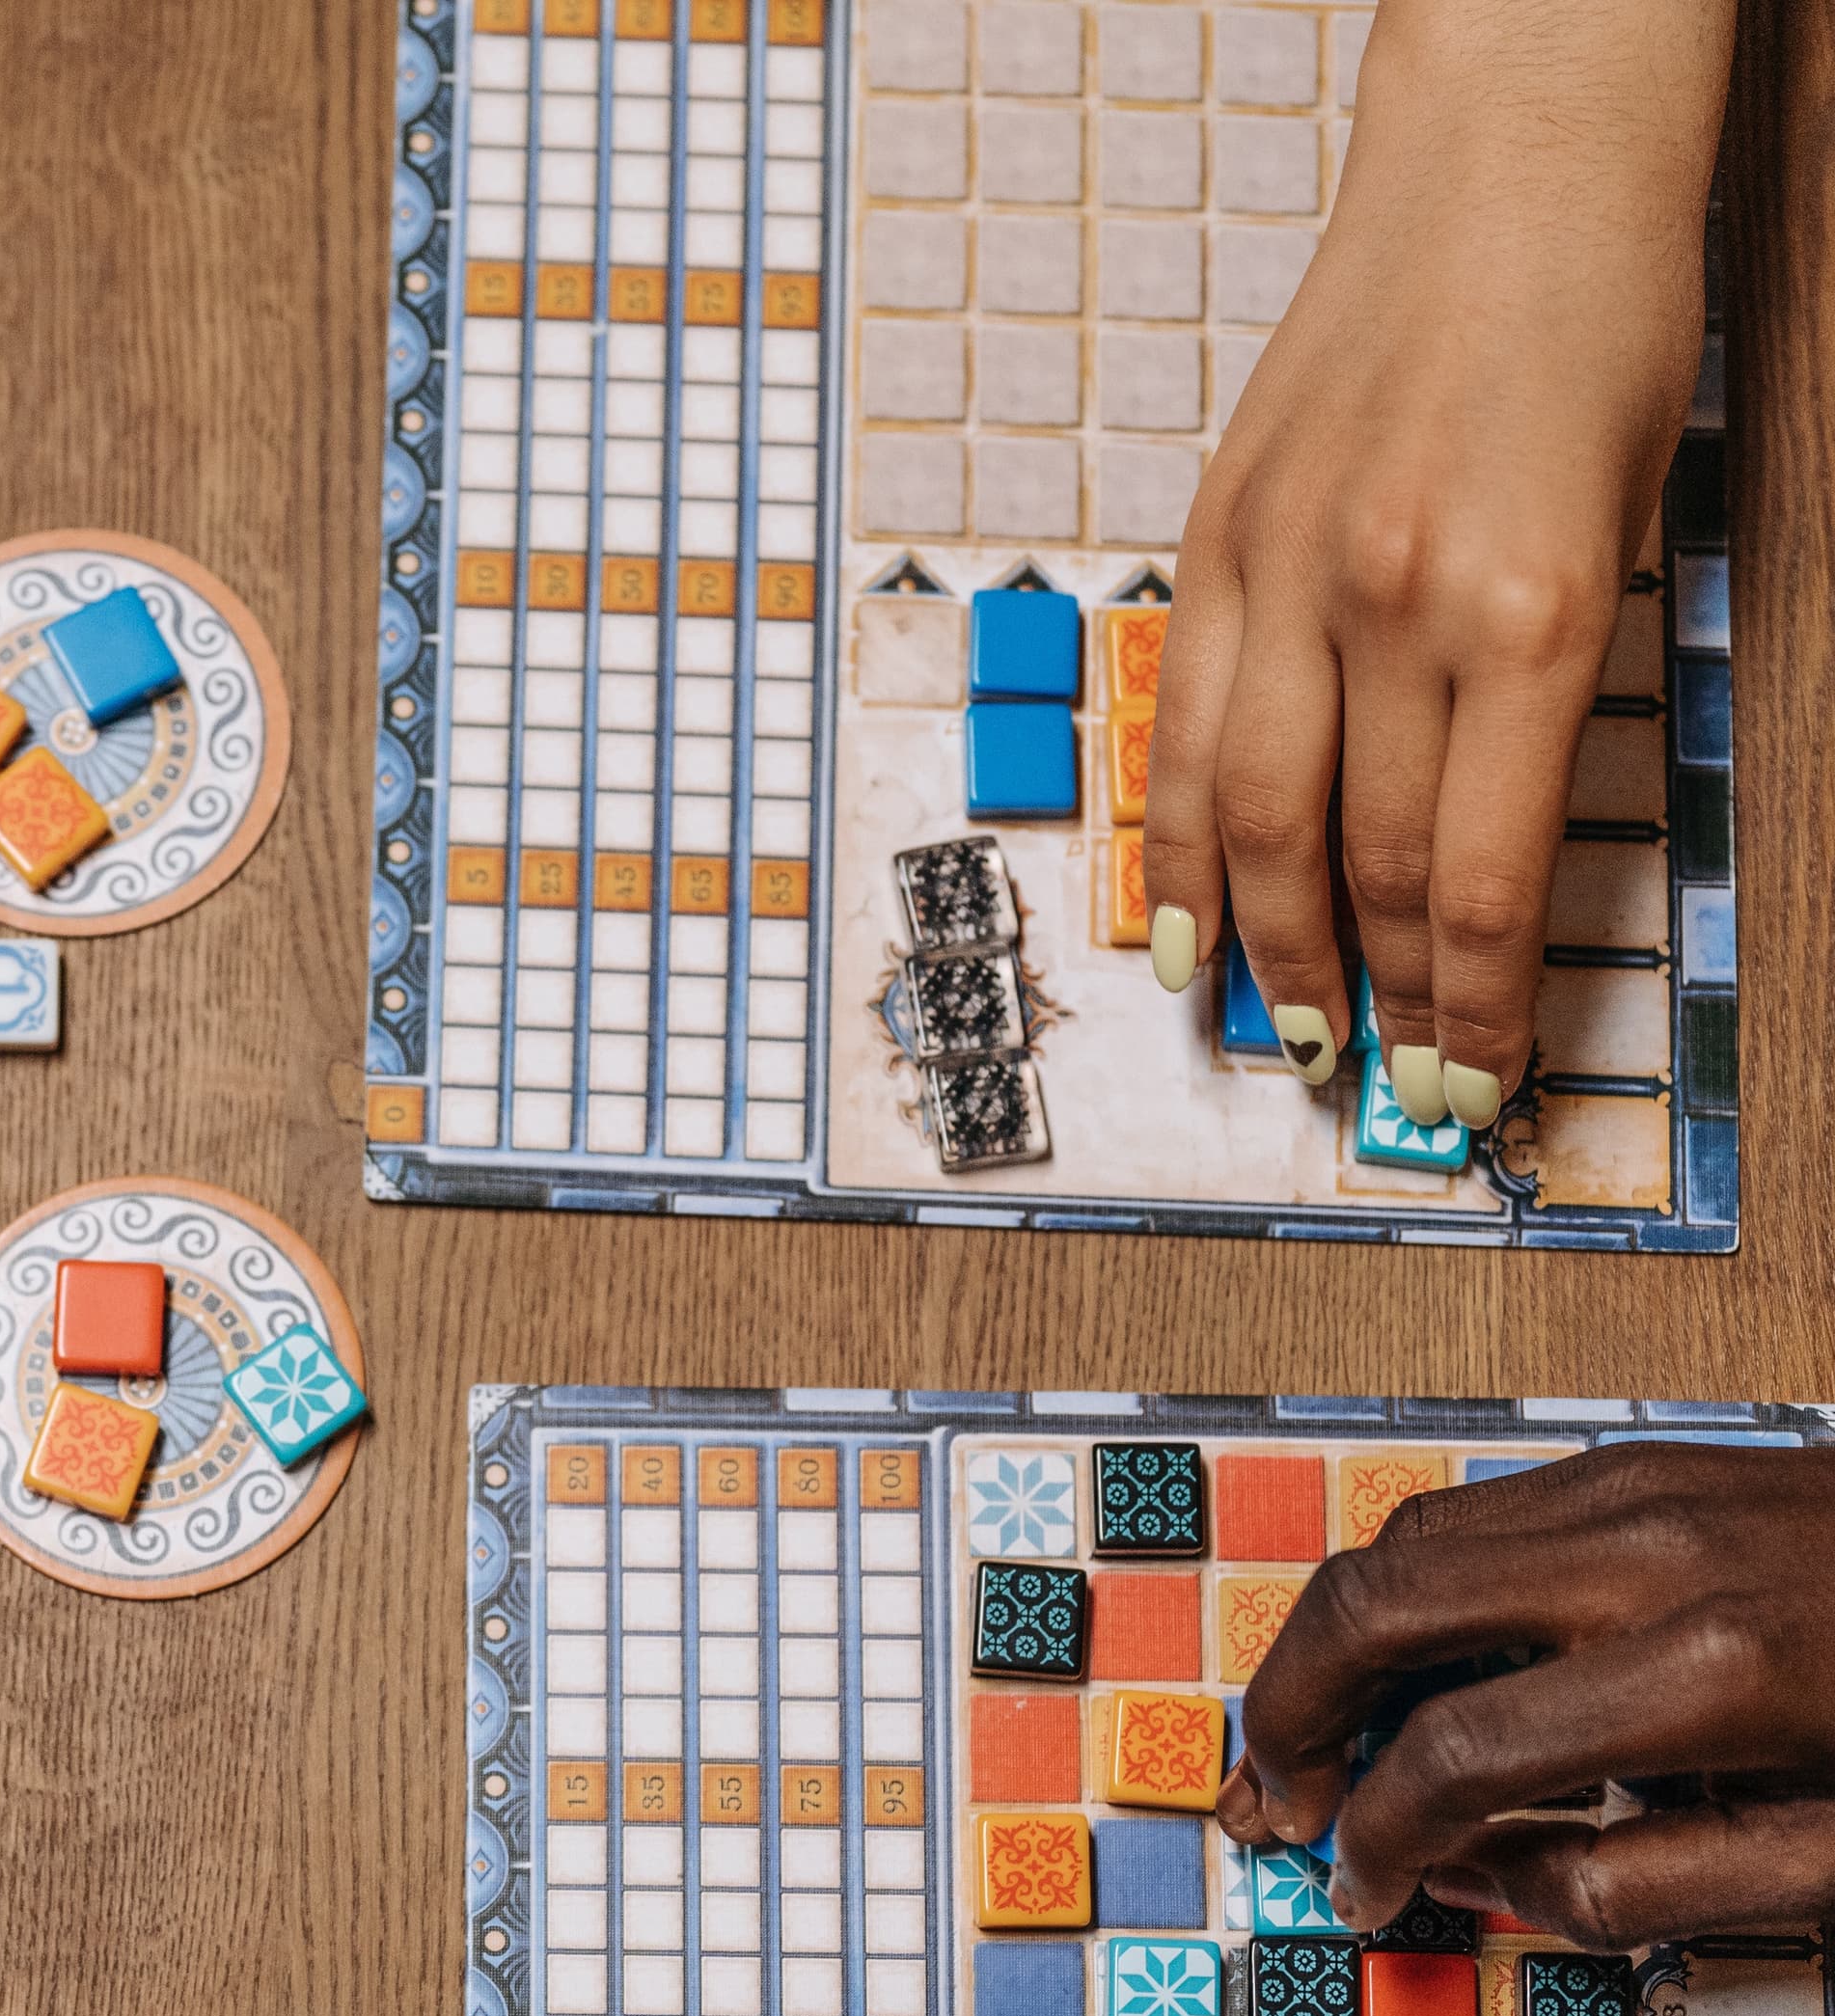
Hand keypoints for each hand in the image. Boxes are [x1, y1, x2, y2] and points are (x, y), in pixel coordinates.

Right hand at [1142, 0, 1730, 1126]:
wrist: (1511, 151)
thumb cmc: (1601, 319)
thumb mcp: (1620, 524)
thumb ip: (1540, 692)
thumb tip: (1476, 864)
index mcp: (1519, 605)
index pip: (1478, 872)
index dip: (1472, 1001)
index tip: (1471, 1080)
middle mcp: (1387, 598)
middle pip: (1356, 860)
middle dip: (1373, 995)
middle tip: (1382, 1084)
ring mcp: (1283, 566)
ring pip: (1243, 815)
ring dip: (1261, 944)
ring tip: (1278, 1030)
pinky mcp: (1217, 535)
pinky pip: (1184, 726)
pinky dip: (1176, 843)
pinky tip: (1184, 917)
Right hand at [1218, 1444, 1834, 1951]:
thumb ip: (1644, 1886)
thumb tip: (1480, 1876)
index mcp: (1707, 1668)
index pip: (1455, 1754)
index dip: (1379, 1839)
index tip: (1365, 1892)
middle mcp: (1645, 1552)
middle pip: (1374, 1609)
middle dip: (1291, 1715)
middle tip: (1273, 1803)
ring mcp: (1635, 1487)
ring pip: (1396, 1544)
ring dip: (1329, 1648)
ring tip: (1313, 1741)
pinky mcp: (1639, 1461)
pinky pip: (1465, 1512)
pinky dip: (1402, 1594)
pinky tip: (1412, 1667)